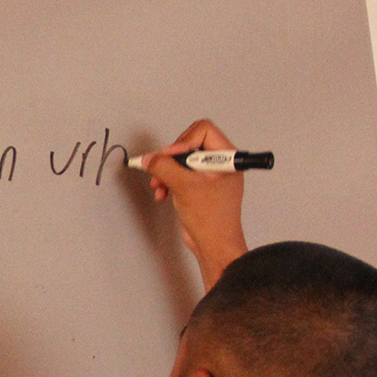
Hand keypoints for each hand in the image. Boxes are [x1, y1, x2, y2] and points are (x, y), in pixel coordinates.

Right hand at [145, 119, 248, 290]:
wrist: (214, 245)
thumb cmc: (210, 218)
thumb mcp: (184, 186)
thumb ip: (164, 167)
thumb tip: (149, 158)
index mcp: (227, 157)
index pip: (203, 130)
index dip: (183, 141)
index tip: (170, 157)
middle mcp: (220, 163)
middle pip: (189, 144)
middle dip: (170, 159)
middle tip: (159, 171)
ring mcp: (210, 175)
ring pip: (181, 160)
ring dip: (166, 172)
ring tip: (159, 187)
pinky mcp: (200, 186)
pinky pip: (180, 174)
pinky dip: (168, 182)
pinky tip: (163, 194)